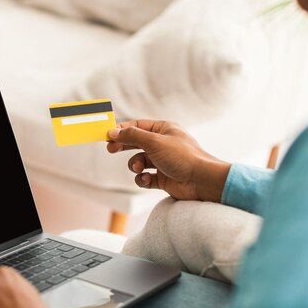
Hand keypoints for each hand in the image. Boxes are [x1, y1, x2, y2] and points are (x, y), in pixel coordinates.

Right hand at [107, 119, 230, 201]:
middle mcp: (163, 144)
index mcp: (164, 130)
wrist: (202, 181)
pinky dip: (142, 179)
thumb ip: (132, 136)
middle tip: (110, 149)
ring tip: (138, 168)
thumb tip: (113, 132)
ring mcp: (163, 161)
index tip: (106, 135)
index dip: (121, 130)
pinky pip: (144, 177)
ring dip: (134, 165)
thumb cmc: (182, 157)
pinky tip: (147, 179)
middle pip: (136, 143)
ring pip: (138, 161)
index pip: (137, 126)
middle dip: (123, 146)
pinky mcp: (163, 178)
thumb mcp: (154, 142)